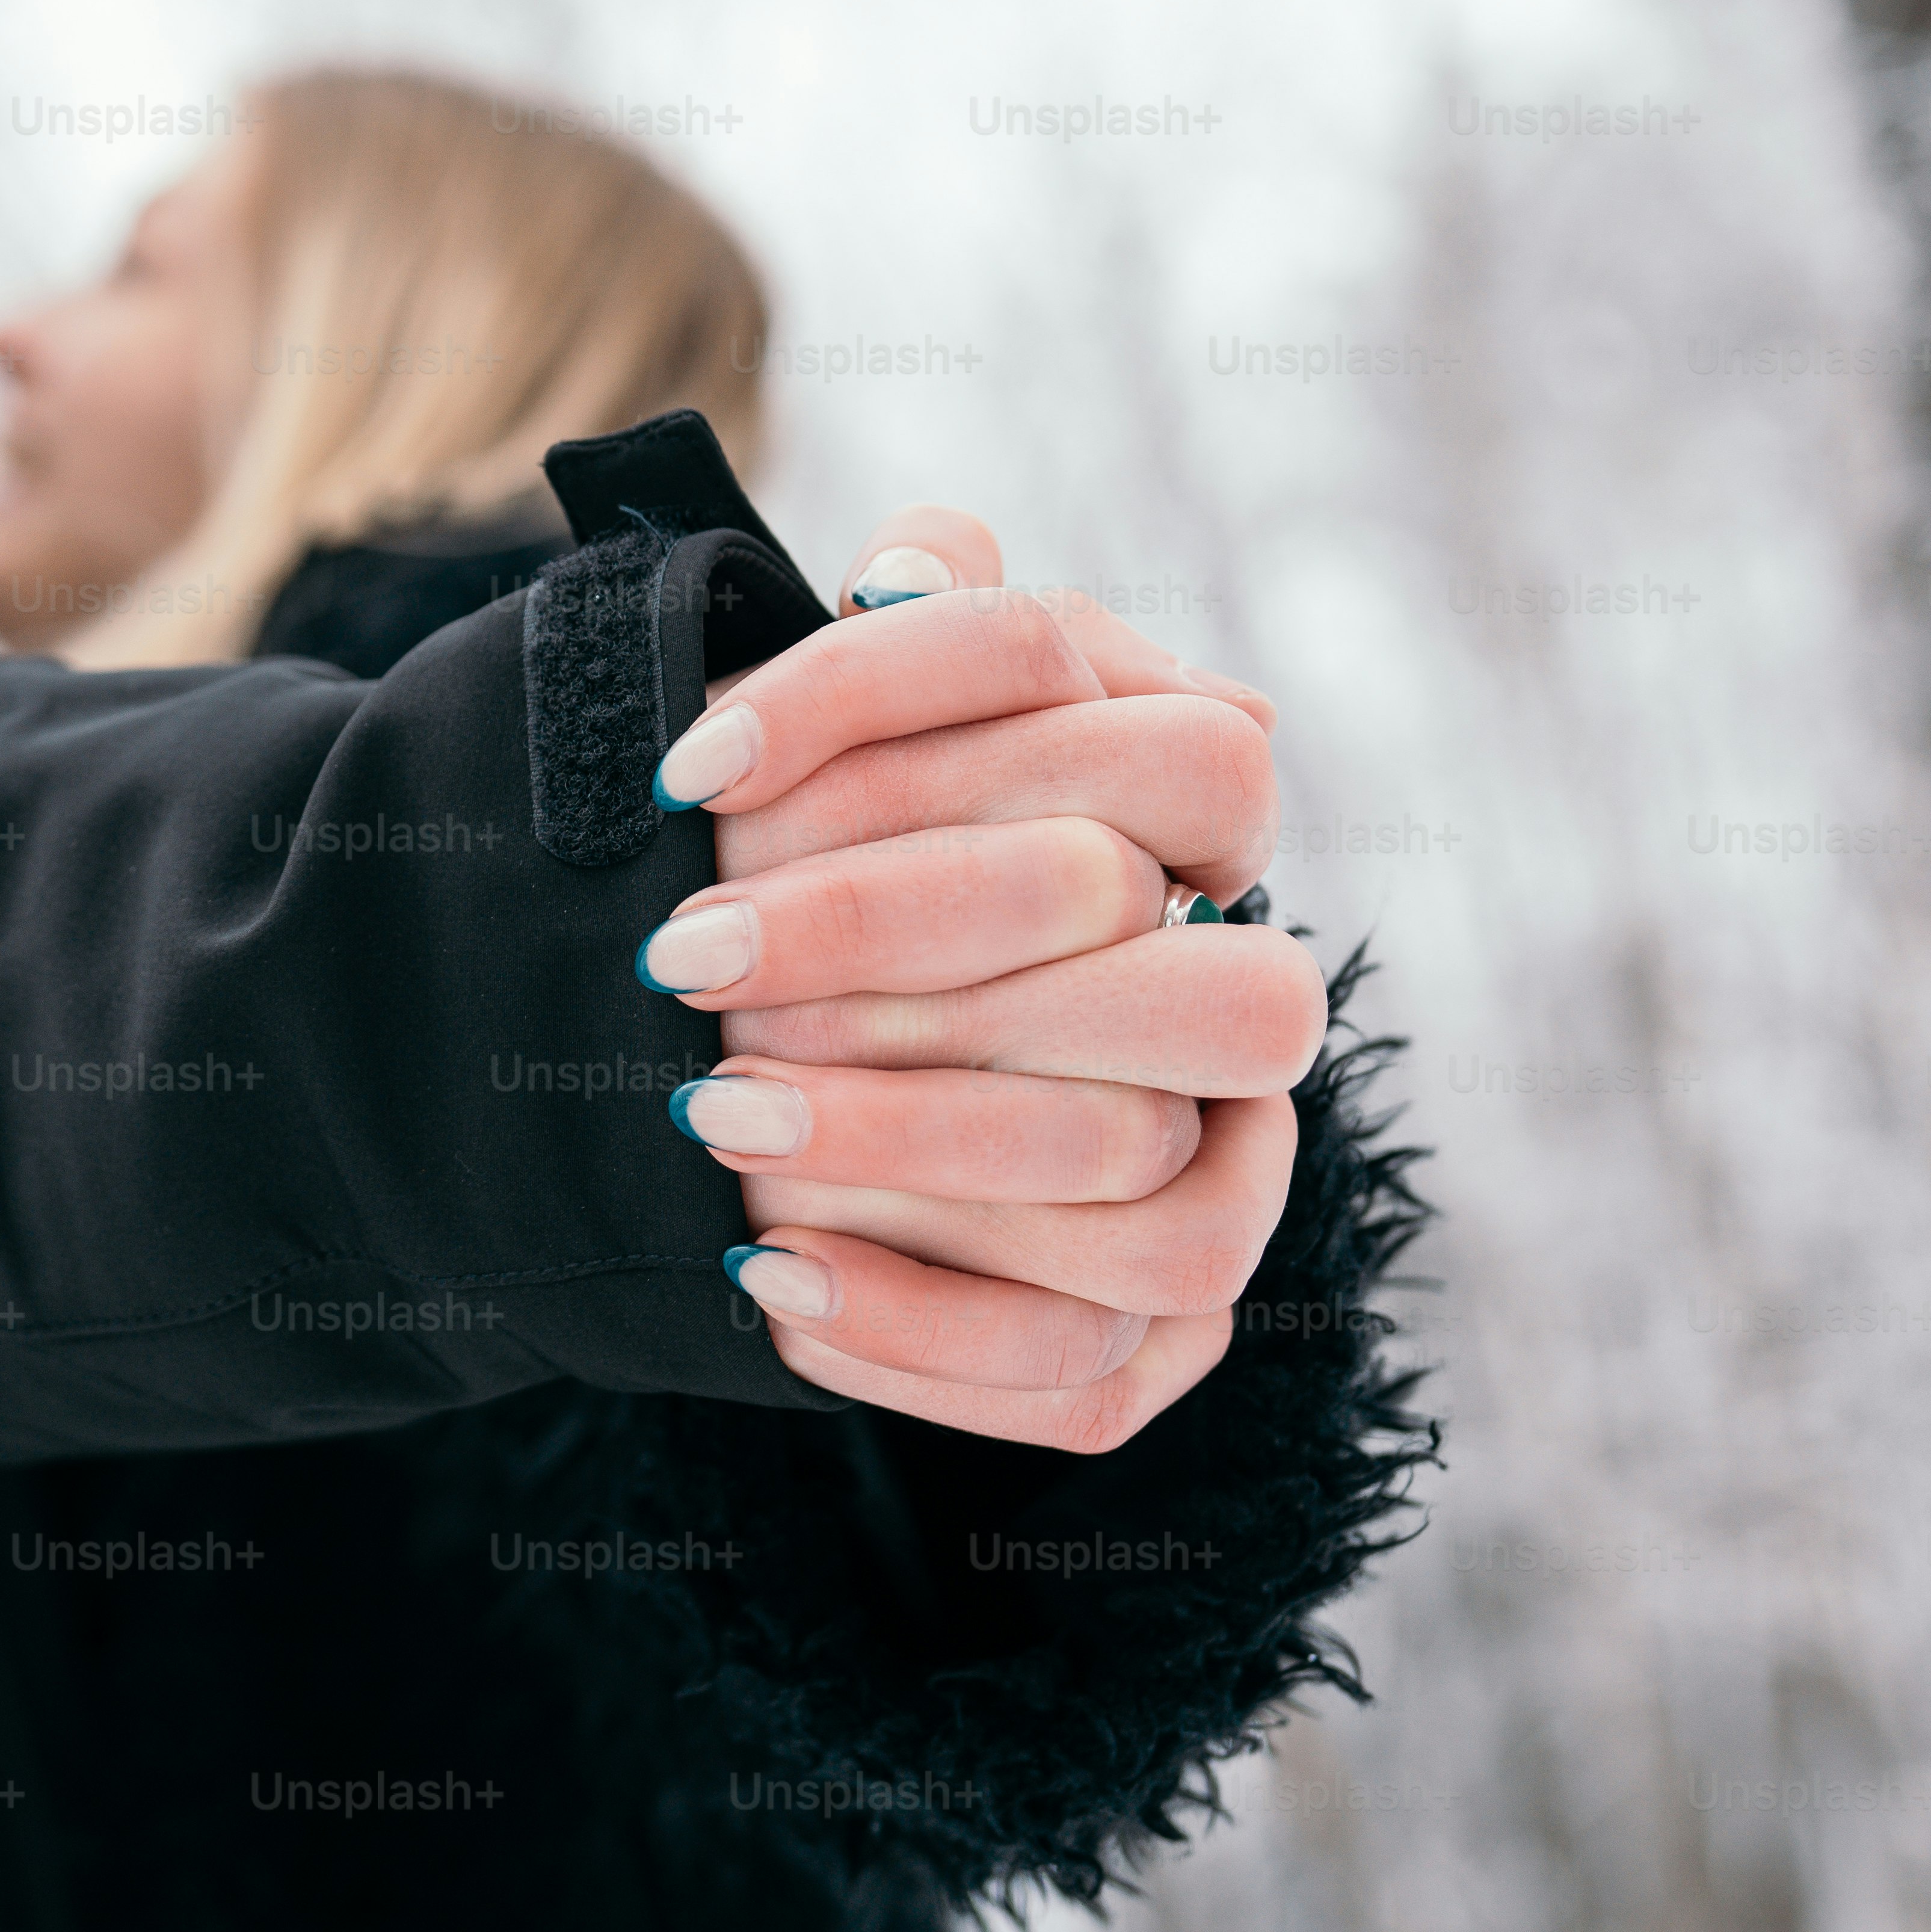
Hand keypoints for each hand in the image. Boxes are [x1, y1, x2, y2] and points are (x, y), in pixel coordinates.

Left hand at [642, 510, 1320, 1450]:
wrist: (747, 1062)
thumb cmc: (796, 863)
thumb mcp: (822, 748)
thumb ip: (893, 644)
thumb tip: (922, 556)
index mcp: (1203, 844)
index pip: (1186, 753)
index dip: (915, 726)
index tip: (688, 771)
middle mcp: (1246, 1010)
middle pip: (1189, 983)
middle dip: (908, 951)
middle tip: (684, 965)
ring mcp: (1222, 1186)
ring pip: (1144, 1187)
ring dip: (904, 1152)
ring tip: (705, 1117)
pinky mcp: (1148, 1340)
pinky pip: (1081, 1375)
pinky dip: (911, 1332)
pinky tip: (761, 1279)